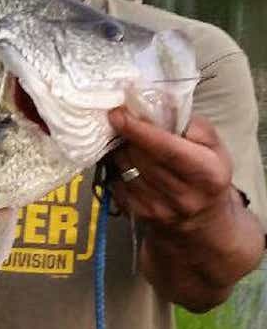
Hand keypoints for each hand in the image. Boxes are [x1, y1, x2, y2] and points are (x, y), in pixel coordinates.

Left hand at [107, 108, 232, 230]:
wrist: (201, 217)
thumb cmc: (206, 172)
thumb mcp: (213, 145)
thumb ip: (191, 124)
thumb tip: (158, 112)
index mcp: (207, 174)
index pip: (167, 150)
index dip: (139, 130)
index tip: (118, 114)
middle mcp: (184, 195)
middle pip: (140, 157)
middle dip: (126, 136)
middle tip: (122, 121)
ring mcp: (159, 208)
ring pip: (124, 169)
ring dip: (120, 151)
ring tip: (128, 143)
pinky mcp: (139, 214)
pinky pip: (115, 183)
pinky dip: (116, 168)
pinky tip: (127, 162)